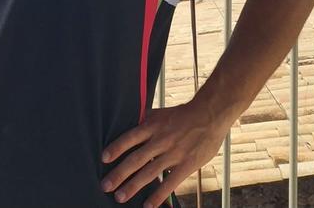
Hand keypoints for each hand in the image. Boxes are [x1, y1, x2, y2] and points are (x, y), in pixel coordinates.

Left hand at [100, 100, 229, 206]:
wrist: (210, 114)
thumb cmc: (183, 114)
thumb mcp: (160, 113)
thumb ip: (145, 121)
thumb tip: (128, 124)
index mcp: (152, 126)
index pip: (130, 138)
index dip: (116, 148)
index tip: (103, 158)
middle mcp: (160, 140)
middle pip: (136, 159)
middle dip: (119, 174)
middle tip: (105, 186)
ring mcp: (173, 153)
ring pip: (150, 173)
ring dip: (133, 186)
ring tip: (120, 197)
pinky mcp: (186, 164)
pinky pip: (170, 183)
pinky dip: (158, 195)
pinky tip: (148, 205)